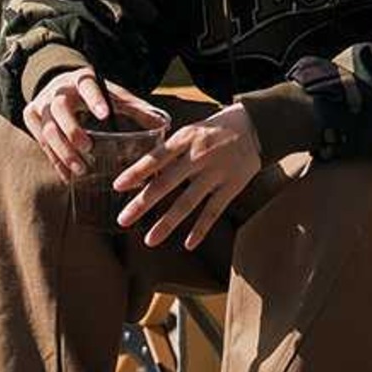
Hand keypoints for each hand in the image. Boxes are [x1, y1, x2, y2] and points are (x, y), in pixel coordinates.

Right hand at [23, 65, 166, 181]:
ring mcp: (41, 104)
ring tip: (80, 170)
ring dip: (62, 152)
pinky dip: (54, 160)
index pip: (87, 86)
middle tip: (88, 148)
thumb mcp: (112, 94)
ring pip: (47, 130)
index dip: (94, 100)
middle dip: (72, 131)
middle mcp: (57, 90)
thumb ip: (136, 108)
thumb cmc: (92, 92)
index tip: (105, 115)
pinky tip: (67, 176)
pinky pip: (40, 143)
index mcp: (81, 79)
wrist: (56, 81)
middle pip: (59, 110)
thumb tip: (164, 123)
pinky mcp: (30, 117)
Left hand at [114, 103, 261, 249]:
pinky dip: (200, 229)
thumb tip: (142, 175)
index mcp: (185, 139)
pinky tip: (188, 244)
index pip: (155, 157)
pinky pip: (213, 212)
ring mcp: (216, 173)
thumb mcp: (190, 131)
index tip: (118, 186)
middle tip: (123, 219)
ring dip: (167, 223)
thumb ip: (169, 151)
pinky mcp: (232, 186)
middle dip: (142, 203)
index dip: (136, 172)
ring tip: (149, 241)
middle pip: (166, 183)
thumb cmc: (213, 130)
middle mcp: (198, 156)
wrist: (254, 127)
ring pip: (187, 203)